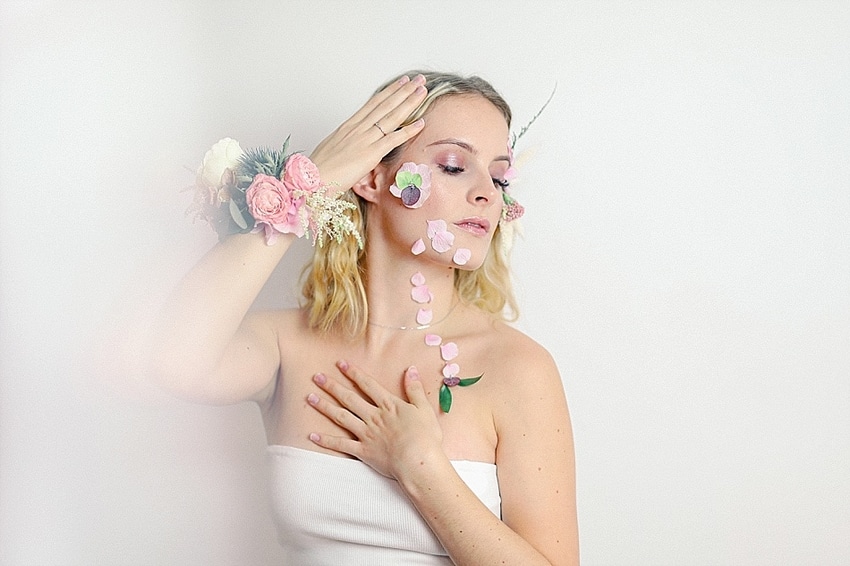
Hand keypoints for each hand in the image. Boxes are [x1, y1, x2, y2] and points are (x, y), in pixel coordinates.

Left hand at [307, 360, 443, 478]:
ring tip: (310, 398)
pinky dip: (326, 440)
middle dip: (332, 386)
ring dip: (324, 407)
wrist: (418, 462)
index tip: (340, 364)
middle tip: (316, 377)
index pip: (367, 385)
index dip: (353, 373)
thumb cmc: (425, 437)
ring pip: (341, 417)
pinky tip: (313, 435)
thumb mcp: (424, 408)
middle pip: (349, 398)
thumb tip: (411, 369)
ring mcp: (366, 434)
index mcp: (388, 405)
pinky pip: (340, 445)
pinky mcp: (363, 451)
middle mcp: (374, 417)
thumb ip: (415, 389)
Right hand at [309, 74, 426, 192]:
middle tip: (418, 79)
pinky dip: (408, 130)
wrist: (312, 179)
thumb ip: (346, 144)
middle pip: (385, 104)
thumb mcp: (332, 149)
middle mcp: (358, 128)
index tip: (401, 82)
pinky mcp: (370, 154)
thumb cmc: (319, 169)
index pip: (373, 104)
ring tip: (422, 90)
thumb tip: (351, 146)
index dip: (389, 92)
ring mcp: (365, 139)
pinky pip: (393, 139)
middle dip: (404, 91)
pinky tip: (421, 122)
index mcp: (348, 126)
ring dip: (409, 102)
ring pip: (391, 116)